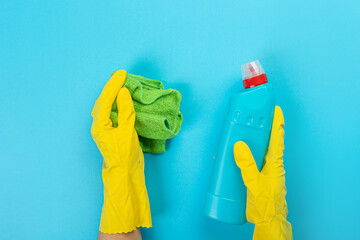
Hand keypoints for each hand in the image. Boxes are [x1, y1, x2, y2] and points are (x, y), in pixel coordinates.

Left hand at [91, 70, 151, 233]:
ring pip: (105, 106)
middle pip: (102, 101)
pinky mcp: (112, 132)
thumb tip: (122, 92)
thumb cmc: (125, 155)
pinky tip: (122, 100)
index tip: (122, 73)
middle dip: (111, 87)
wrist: (125, 174)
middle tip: (121, 76)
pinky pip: (111, 112)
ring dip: (112, 94)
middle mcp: (99, 125)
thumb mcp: (127, 131)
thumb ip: (125, 110)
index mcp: (99, 124)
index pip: (106, 99)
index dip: (114, 85)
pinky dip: (116, 103)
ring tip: (121, 84)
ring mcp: (104, 129)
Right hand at [234, 106, 292, 239]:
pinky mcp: (258, 177)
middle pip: (267, 141)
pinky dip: (244, 154)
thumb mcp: (254, 182)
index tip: (275, 108)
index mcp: (275, 162)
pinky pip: (251, 160)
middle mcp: (271, 164)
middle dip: (261, 128)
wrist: (268, 221)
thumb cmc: (266, 204)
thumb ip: (246, 164)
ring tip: (241, 132)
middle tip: (252, 116)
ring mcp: (265, 170)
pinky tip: (234, 155)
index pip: (277, 137)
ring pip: (259, 150)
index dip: (277, 122)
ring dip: (252, 140)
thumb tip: (239, 145)